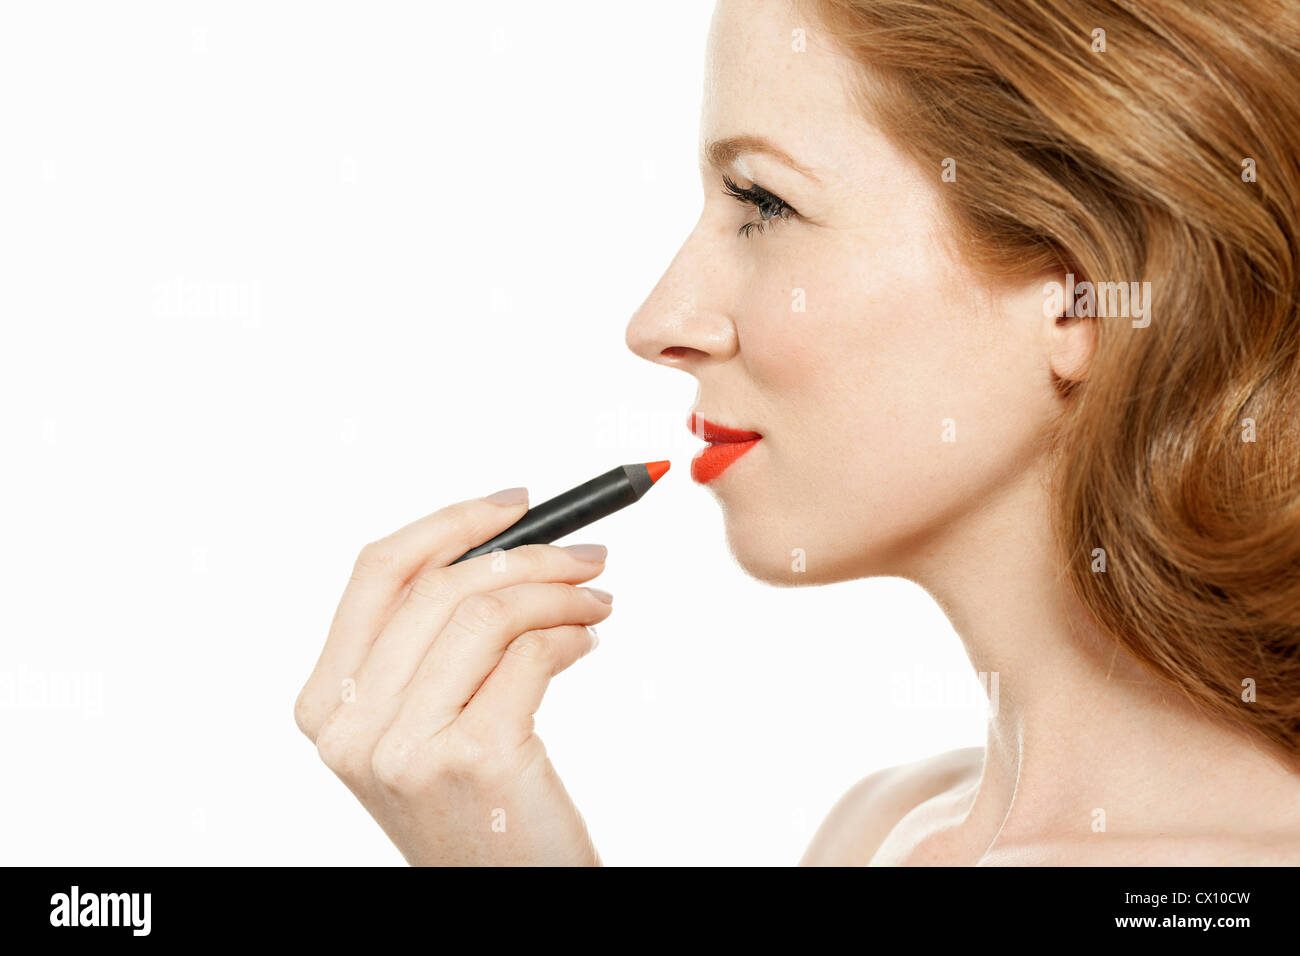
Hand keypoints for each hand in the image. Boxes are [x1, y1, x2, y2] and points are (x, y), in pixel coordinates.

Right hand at [294, 488, 611, 864]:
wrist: (511, 898)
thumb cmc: (478, 808)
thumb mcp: (425, 725)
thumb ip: (432, 647)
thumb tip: (503, 543)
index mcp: (325, 706)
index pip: (376, 574)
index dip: (450, 523)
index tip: (514, 504)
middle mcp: (351, 728)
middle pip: (439, 587)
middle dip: (529, 554)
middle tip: (588, 557)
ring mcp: (406, 747)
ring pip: (487, 613)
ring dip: (559, 592)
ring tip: (596, 603)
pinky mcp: (472, 759)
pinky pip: (530, 654)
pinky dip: (571, 634)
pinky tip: (588, 642)